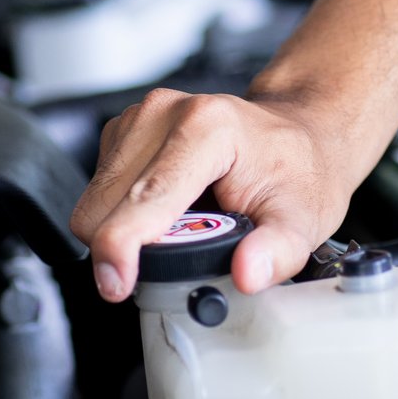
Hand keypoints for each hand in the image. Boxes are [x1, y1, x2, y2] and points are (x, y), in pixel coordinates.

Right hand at [69, 88, 352, 301]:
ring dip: (123, 232)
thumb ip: (277, 252)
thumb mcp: (303, 220)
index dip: (120, 247)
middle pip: (104, 205)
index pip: (145, 197)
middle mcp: (164, 113)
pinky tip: (166, 211)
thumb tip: (247, 274)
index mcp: (207, 128)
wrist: (298, 133)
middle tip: (177, 258)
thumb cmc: (298, 170)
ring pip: (94, 202)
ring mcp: (140, 117)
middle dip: (126, 248)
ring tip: (178, 229)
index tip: (116, 285)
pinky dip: (123, 214)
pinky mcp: (125, 130)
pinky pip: (99, 192)